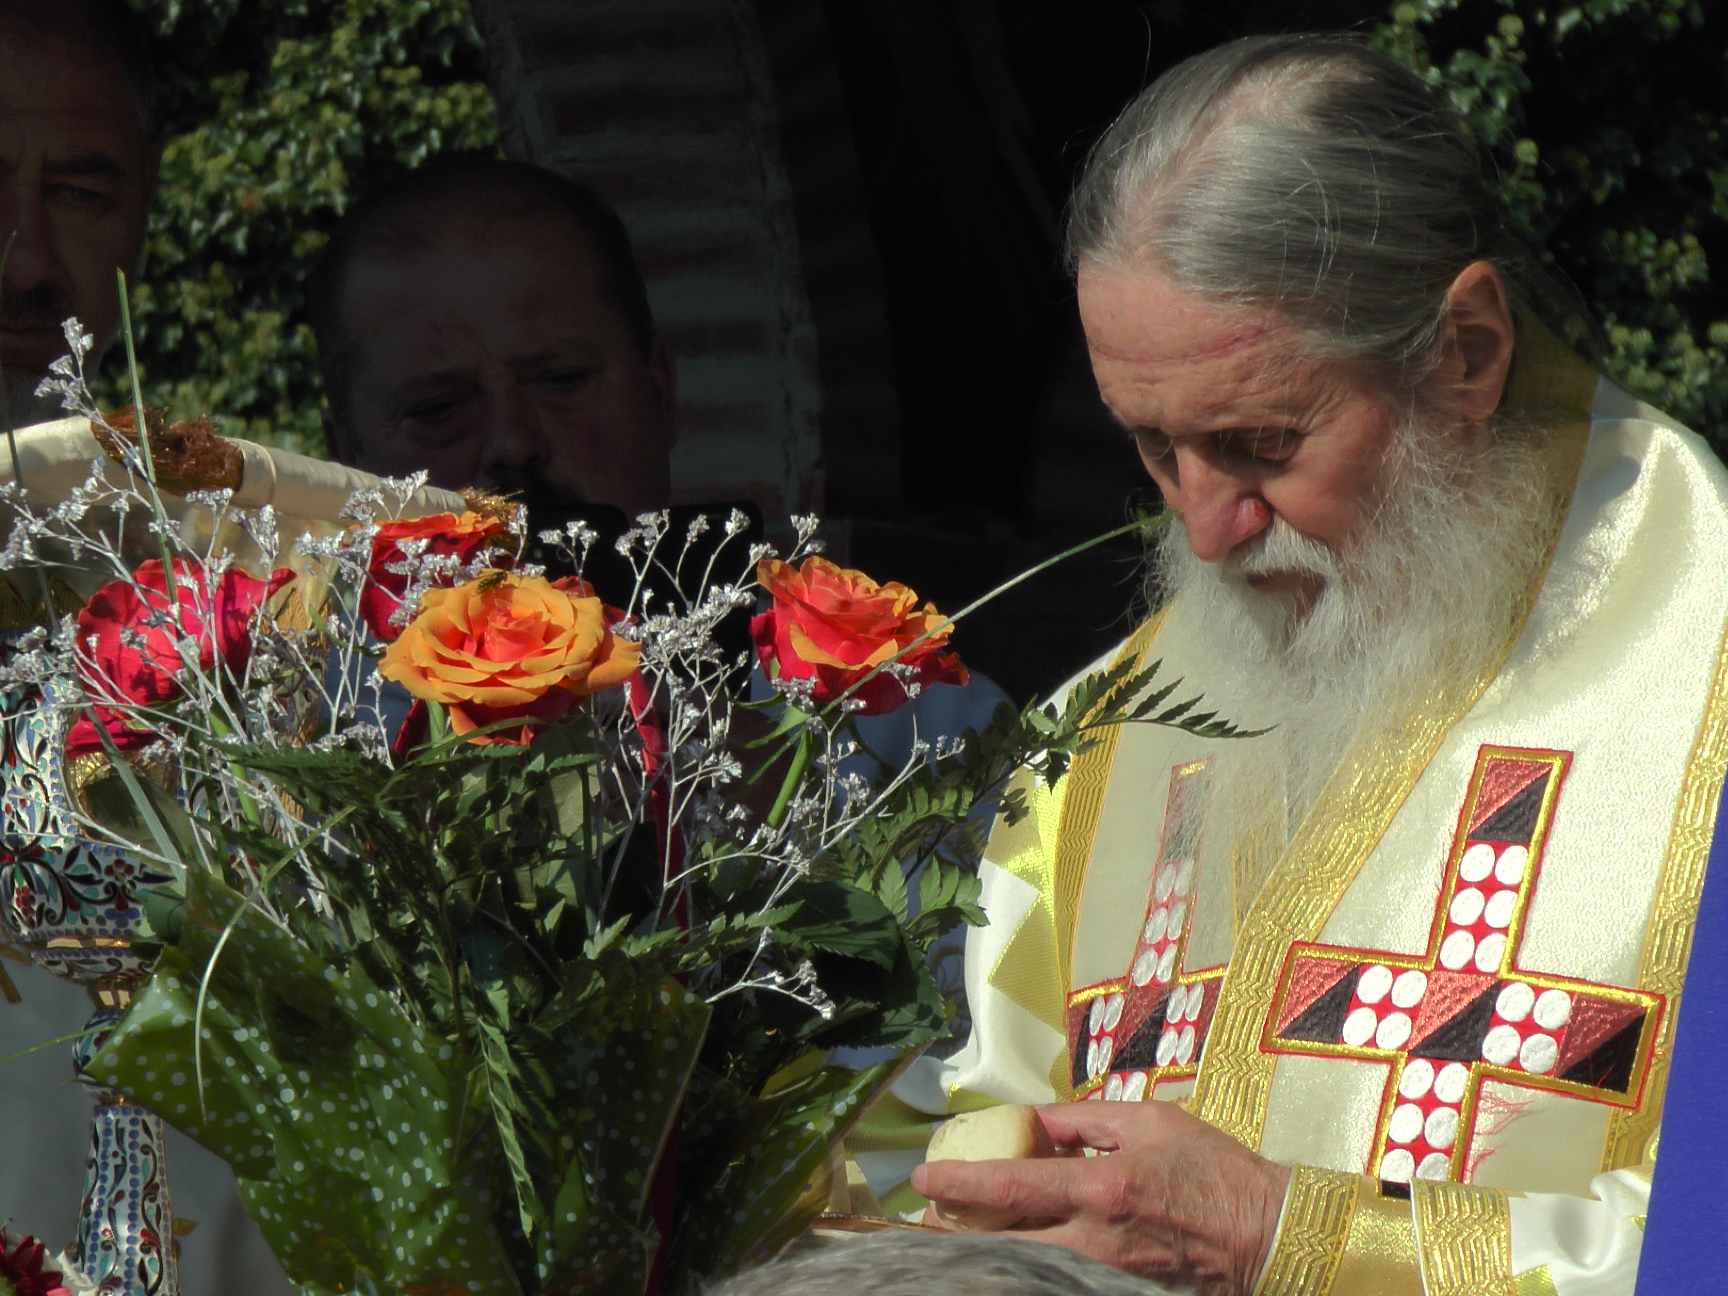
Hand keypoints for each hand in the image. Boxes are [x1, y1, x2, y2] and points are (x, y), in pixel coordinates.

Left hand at [910, 1100, 1290, 1295]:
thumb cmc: (1212, 1169)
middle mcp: (1095, 1241)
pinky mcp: (1121, 1295)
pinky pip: (1062, 1282)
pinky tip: (1017, 1252)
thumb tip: (1032, 1121)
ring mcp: (1107, 1278)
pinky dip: (1033, 1268)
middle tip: (930, 1213)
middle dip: (959, 1230)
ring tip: (962, 1231)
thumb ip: (1084, 1120)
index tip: (922, 1176)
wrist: (1268, 1233)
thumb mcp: (1149, 1122)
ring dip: (990, 1251)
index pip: (1011, 1186)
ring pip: (1028, 1269)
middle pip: (1005, 1243)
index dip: (959, 1182)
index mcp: (1101, 1187)